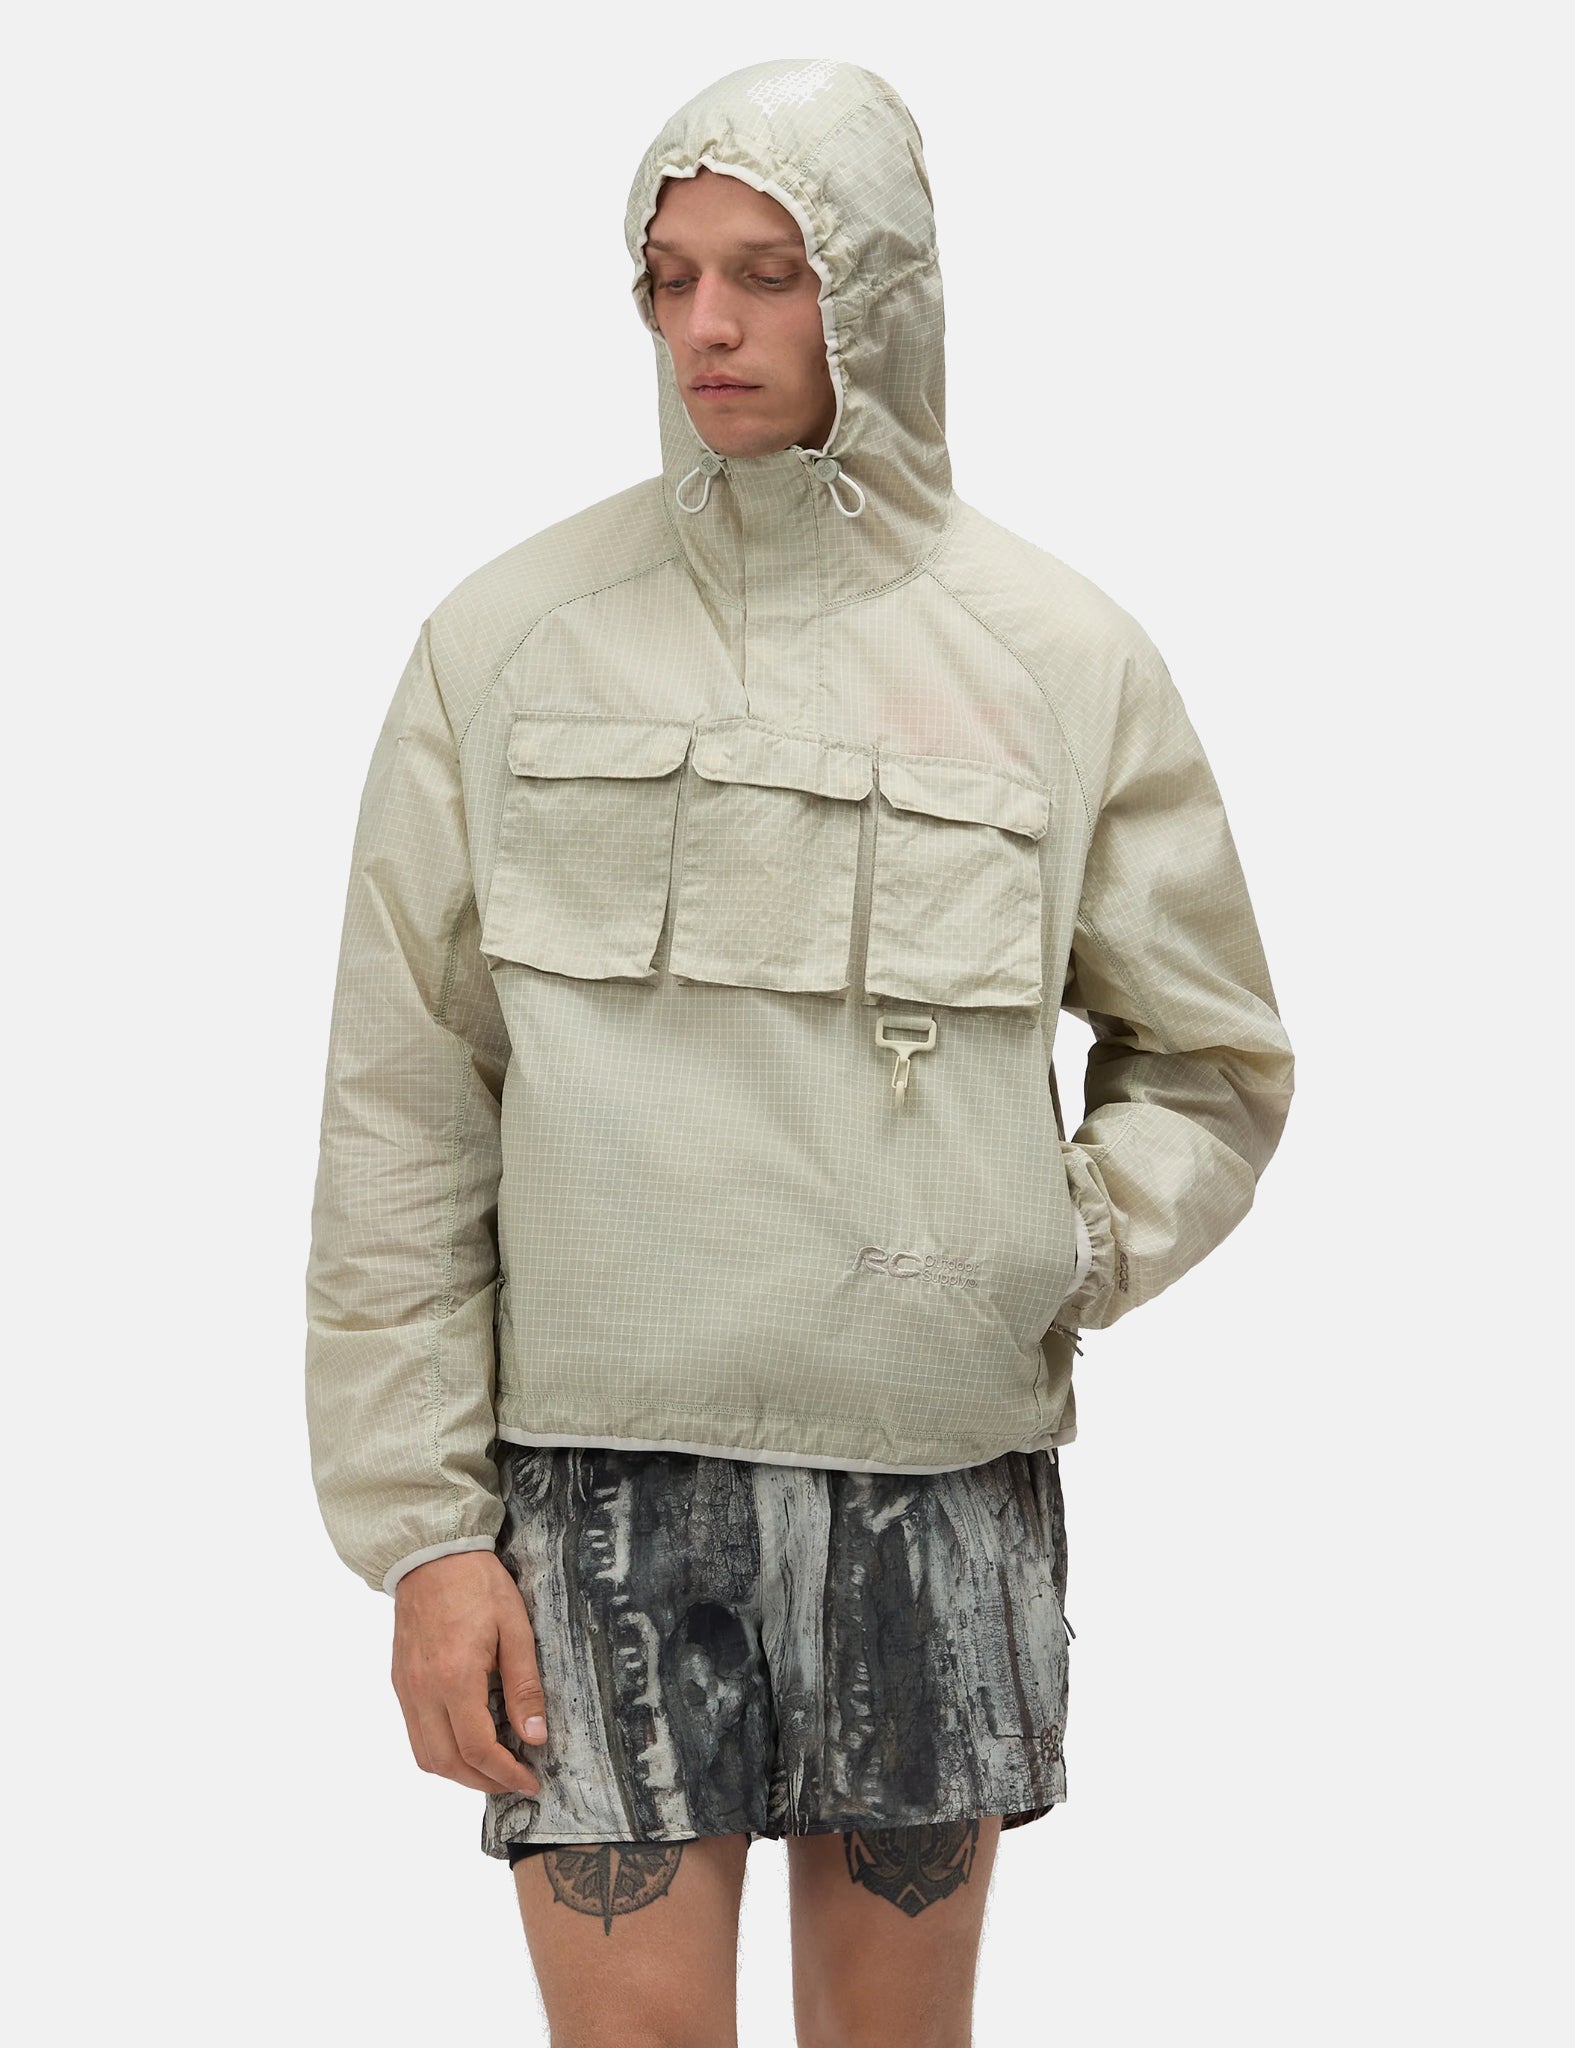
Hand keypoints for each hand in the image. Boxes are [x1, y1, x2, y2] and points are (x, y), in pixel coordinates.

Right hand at [391, 1550, 548, 1795]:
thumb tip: (535, 1736)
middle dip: (482, 1782)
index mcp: (454, 1677)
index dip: (506, 1773)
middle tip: (514, 1780)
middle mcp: (423, 1691)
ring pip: (425, 1756)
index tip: (531, 1780)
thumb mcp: (516, 1628)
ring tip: (492, 1768)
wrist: (431, 1554)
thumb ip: (525, 1685)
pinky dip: (440, 1751)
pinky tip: (466, 1740)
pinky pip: (415, 1734)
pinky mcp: (400, 1682)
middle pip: (446, 1763)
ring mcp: (406, 1688)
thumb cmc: (478, 1584)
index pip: (477, 1748)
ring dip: (458, 1772)